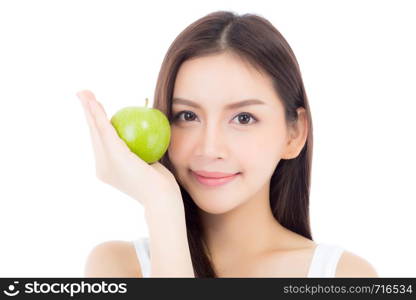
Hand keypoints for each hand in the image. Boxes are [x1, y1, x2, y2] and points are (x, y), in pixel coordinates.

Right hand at [76, 90, 181, 207]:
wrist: (163, 198)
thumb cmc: (161, 183)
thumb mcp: (149, 163)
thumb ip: (141, 150)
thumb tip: (143, 132)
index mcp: (108, 169)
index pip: (102, 142)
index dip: (96, 123)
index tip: (95, 107)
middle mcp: (102, 167)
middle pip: (94, 134)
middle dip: (86, 112)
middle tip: (82, 93)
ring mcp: (106, 163)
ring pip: (96, 131)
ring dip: (89, 110)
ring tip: (84, 93)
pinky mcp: (114, 156)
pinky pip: (106, 131)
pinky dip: (98, 115)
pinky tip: (96, 103)